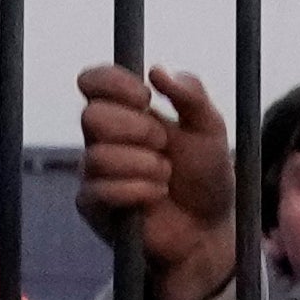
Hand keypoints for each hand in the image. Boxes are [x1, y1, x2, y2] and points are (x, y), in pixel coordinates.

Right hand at [72, 63, 237, 299]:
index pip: (91, 81)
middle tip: (162, 144)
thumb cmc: (205, 175)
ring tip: (165, 175)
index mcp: (122, 110)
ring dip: (143, 165)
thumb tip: (156, 70)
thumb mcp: (209, 128)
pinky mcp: (92, 205)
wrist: (209, 228)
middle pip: (90, 115)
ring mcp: (93, 172)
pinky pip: (102, 190)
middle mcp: (100, 138)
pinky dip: (138, 190)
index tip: (146, 98)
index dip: (112, 83)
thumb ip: (191, 94)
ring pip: (98, 155)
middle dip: (135, 129)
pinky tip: (156, 194)